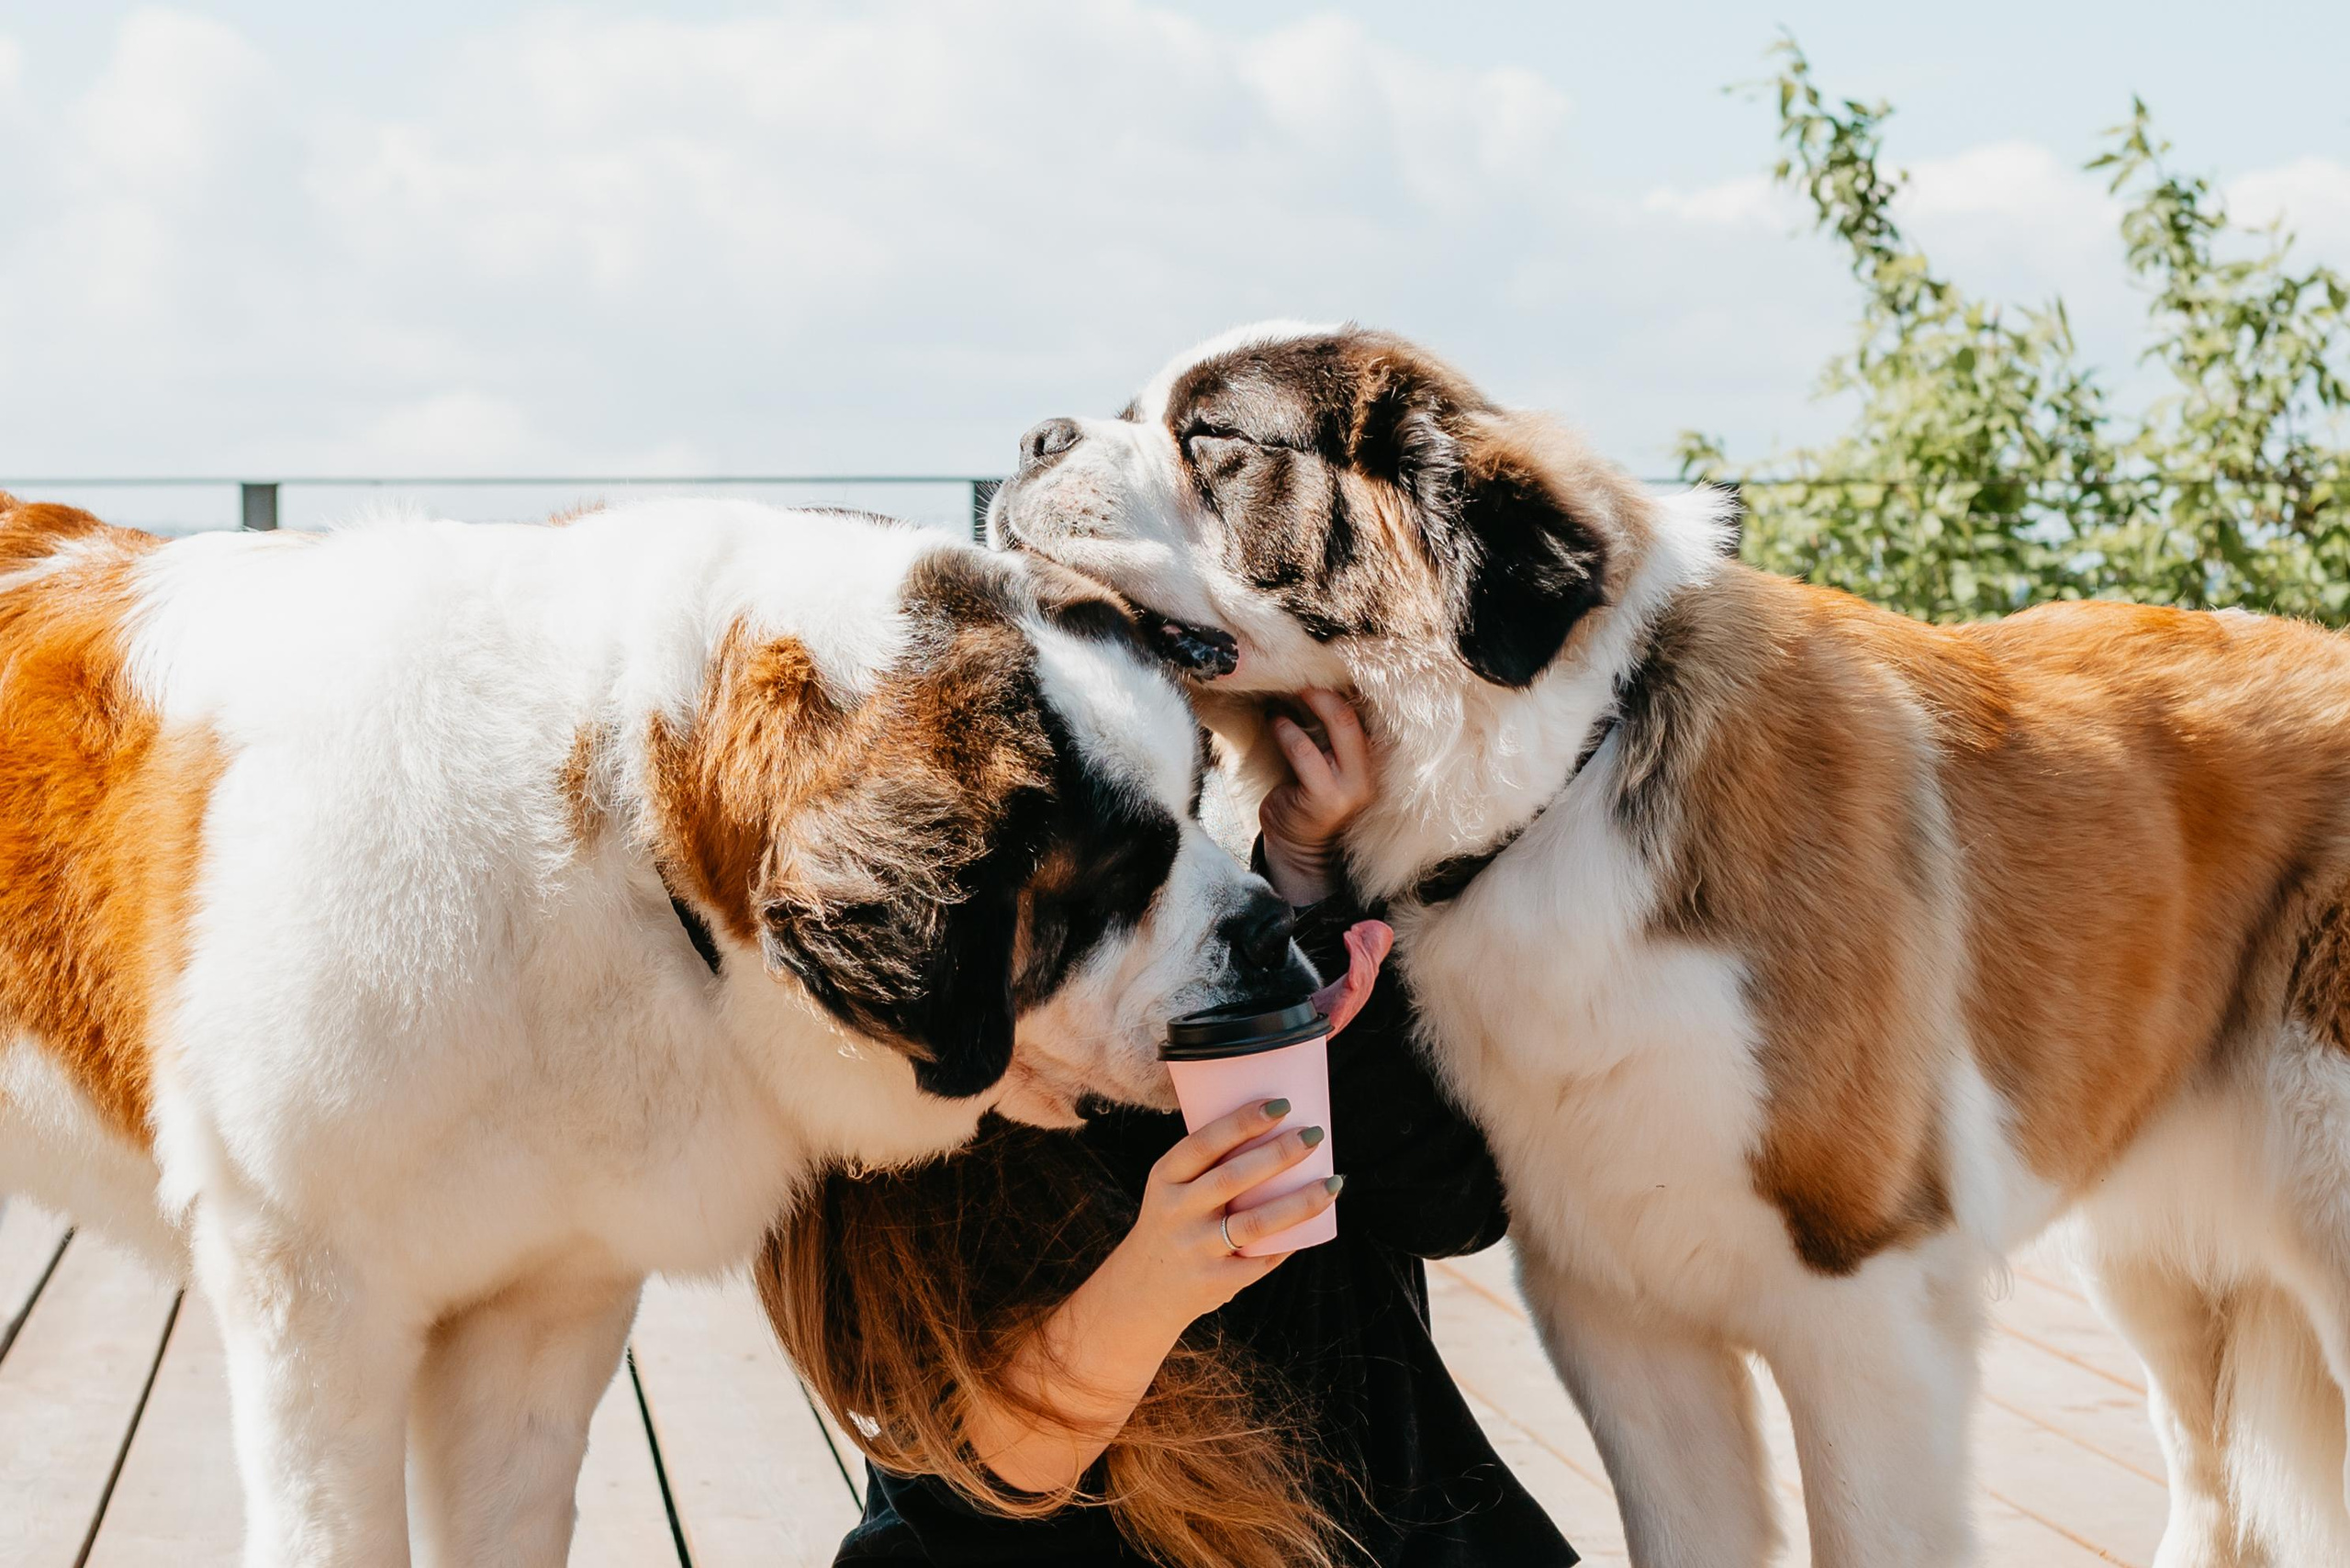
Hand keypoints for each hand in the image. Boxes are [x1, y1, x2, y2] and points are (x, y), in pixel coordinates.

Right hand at [1099, 1098, 1343, 1334]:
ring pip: (1255, 1222)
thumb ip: (1210, 1165)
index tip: (1281, 1105)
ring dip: (1300, 1201)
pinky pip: (1261, 1260)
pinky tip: (1316, 1226)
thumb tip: (1276, 1129)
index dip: (1242, 1122)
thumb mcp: (1171, 1189)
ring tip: (1333, 1182)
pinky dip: (1289, 1243)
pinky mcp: (1214, 1281)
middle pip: (1233, 1177)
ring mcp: (1195, 1248)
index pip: (1203, 1143)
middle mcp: (1176, 1211)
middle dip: (1280, 1153)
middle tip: (1314, 1134)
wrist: (1141, 1291)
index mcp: (1165, 1178)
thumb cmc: (1172, 1223)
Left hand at [1258, 689, 1373, 904]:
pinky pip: (1305, 753)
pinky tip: (1276, 723)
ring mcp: (1349, 787)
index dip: (1345, 690)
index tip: (1316, 672)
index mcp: (1372, 761)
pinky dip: (1288, 732)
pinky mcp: (1324, 798)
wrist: (1301, 849)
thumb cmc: (1308, 798)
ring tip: (1283, 702)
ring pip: (1338, 727)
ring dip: (1306, 706)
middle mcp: (1367, 773)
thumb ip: (1328, 737)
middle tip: (1300, 677)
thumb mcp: (1327, 765)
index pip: (1366, 716)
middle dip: (1325, 693)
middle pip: (1354, 717)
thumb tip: (1309, 688)